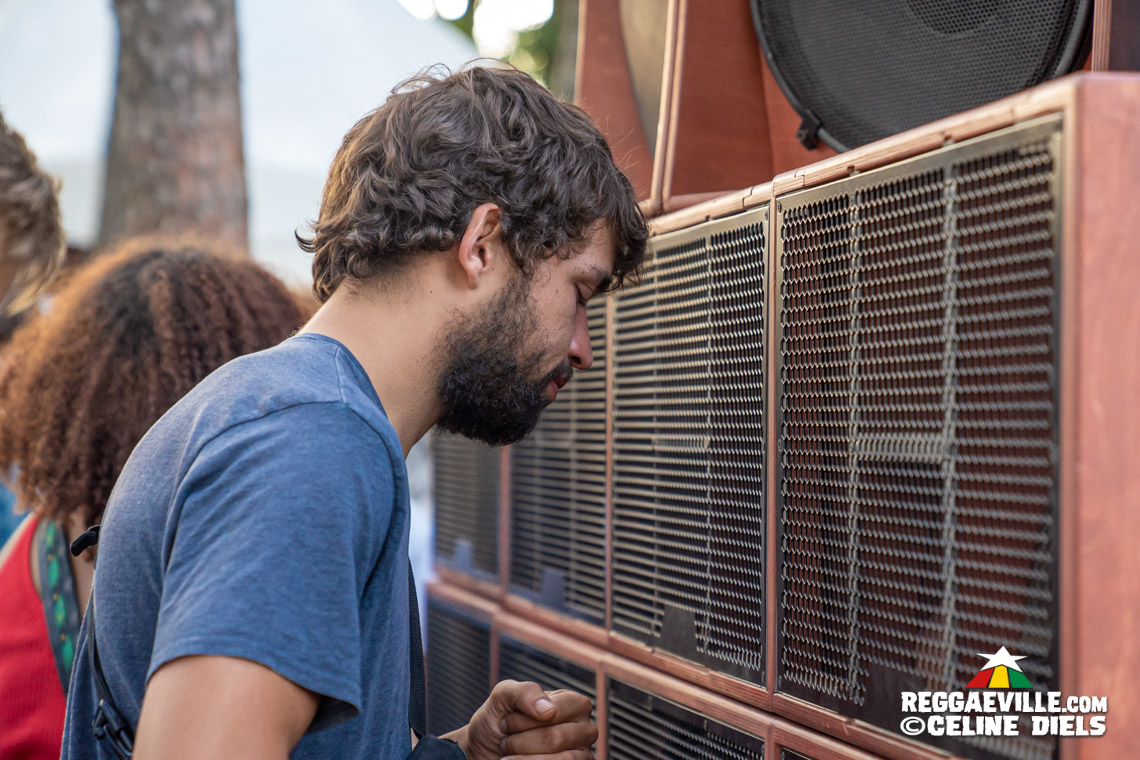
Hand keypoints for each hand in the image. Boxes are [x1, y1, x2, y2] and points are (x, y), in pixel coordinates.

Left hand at [442, 680, 595, 759]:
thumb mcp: (503, 697)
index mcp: (573, 703)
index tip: (507, 721)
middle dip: (522, 741)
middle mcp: (583, 728)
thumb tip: (549, 710)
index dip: (526, 719)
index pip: (557, 711)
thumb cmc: (498, 722)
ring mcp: (581, 754)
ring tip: (509, 753)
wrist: (485, 751)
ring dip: (525, 758)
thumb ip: (525, 691)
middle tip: (506, 740)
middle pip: (557, 738)